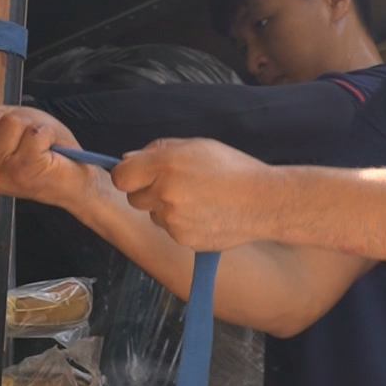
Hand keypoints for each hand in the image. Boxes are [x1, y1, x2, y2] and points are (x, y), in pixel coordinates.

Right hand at [0, 92, 86, 205]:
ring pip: (8, 123)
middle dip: (4, 117)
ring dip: (29, 126)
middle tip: (23, 134)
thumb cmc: (44, 154)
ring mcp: (1, 175)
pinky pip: (33, 132)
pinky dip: (46, 133)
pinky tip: (49, 149)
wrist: (76, 181)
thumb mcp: (8, 129)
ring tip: (38, 144)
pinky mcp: (24, 172)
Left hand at [114, 138, 270, 250]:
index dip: (128, 175)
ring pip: (154, 215)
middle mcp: (166, 193)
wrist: (264, 202)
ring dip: (166, 209)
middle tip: (175, 186)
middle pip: (134, 198)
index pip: (122, 177)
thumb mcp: (197, 146)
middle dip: (148, 192)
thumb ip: (159, 150)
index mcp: (166, 165)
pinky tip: (204, 214)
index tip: (137, 175)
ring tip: (197, 200)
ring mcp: (174, 220)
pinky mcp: (184, 239)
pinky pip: (171, 231)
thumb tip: (128, 158)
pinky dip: (182, 224)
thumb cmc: (234, 169)